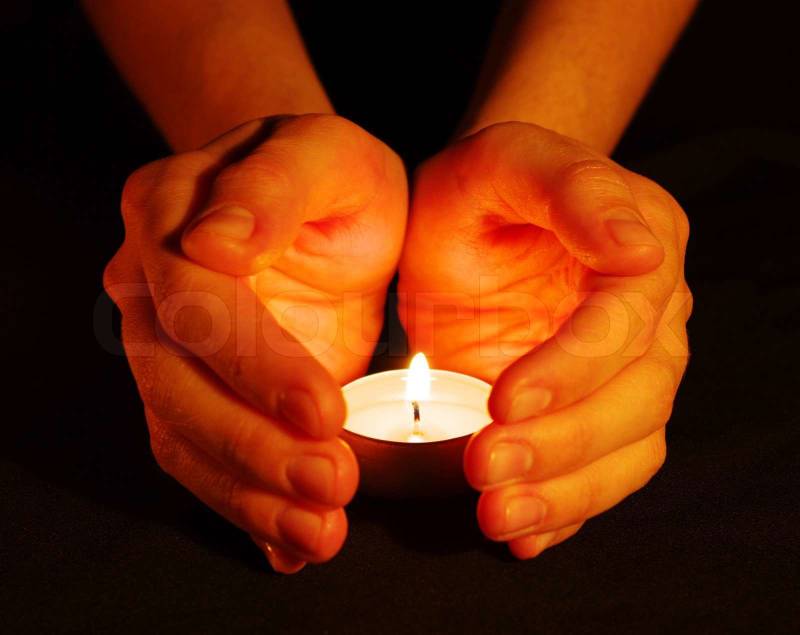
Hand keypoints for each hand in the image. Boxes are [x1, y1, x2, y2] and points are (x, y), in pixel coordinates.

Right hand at [104, 115, 407, 571]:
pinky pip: (201, 456)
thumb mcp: (324, 155)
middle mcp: (147, 285)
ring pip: (182, 433)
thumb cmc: (326, 174)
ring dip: (249, 493)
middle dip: (253, 443)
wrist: (314, 202)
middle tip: (331, 482)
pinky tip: (290, 542)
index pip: (195, 299)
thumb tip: (212, 244)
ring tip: (319, 531)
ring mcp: (164, 345)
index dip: (254, 362)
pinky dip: (244, 505)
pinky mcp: (195, 389)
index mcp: (167, 212)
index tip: (325, 410)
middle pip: (176, 381)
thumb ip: (271, 191)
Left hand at [398, 122, 689, 557]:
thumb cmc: (487, 183)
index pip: (626, 322)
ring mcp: (626, 370)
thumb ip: (573, 190)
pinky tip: (524, 530)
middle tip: (486, 467)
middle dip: (563, 442)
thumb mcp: (509, 159)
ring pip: (628, 447)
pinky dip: (568, 508)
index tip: (504, 401)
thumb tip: (642, 253)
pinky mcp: (588, 408)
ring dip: (567, 490)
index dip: (573, 368)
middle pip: (636, 398)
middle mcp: (651, 317)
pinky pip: (602, 470)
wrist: (476, 215)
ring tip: (499, 514)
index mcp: (643, 245)